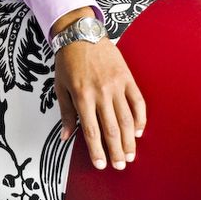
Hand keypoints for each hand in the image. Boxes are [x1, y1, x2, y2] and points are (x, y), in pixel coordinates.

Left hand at [54, 37, 145, 169]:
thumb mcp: (60, 86)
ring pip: (126, 119)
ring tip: (130, 155)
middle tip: (120, 165)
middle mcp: (101, 92)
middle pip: (111, 128)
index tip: (101, 164)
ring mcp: (116, 85)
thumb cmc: (68, 60)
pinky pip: (138, 102)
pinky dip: (140, 118)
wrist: (81, 34)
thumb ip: (66, 112)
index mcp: (82, 95)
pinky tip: (139, 132)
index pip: (92, 130)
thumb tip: (66, 136)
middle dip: (116, 151)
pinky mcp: (127, 78)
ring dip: (129, 140)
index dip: (97, 150)